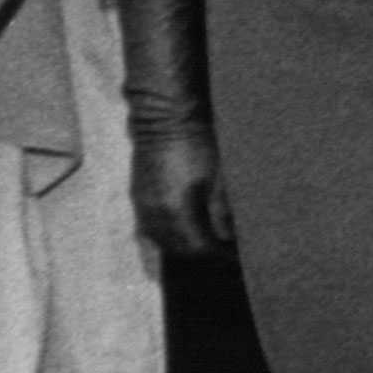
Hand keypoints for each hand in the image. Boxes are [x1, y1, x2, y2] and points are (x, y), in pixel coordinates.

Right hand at [130, 124, 233, 256]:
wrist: (163, 118)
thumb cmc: (195, 143)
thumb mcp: (218, 177)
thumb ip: (222, 212)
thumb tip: (230, 238)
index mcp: (176, 210)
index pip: (199, 247)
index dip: (219, 254)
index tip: (234, 254)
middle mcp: (155, 214)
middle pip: (180, 250)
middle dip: (202, 254)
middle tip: (223, 250)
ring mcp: (143, 206)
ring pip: (163, 242)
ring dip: (184, 247)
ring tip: (205, 241)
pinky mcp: (138, 197)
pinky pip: (151, 229)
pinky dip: (169, 236)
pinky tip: (183, 229)